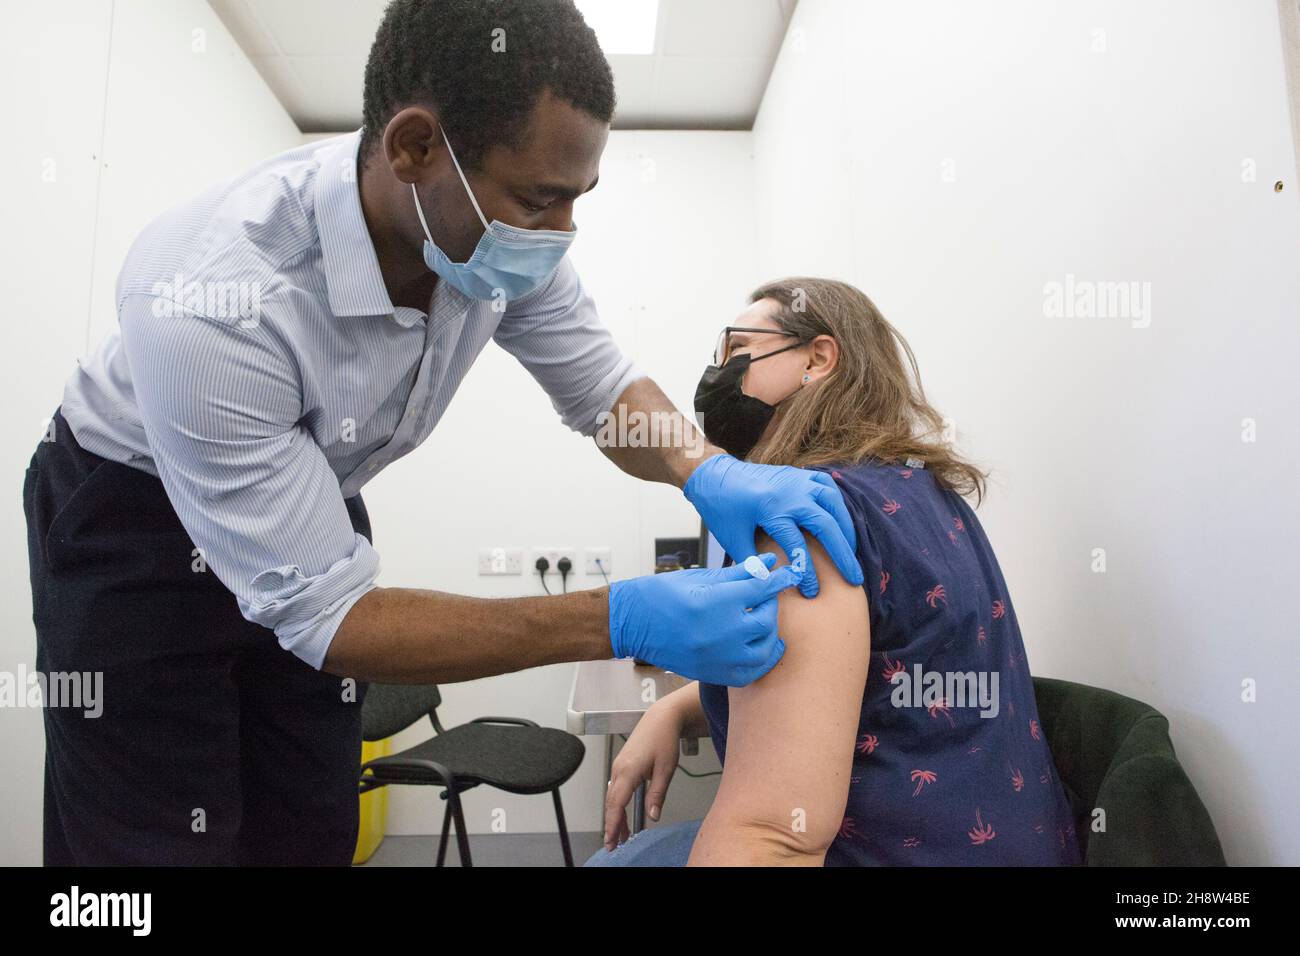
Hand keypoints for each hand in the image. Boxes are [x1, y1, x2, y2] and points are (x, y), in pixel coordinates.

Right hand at [603, 701, 683, 848]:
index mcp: (629, 770)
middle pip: (611, 803)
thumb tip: (652, 817)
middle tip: (613, 845)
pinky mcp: (622, 764)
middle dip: (612, 825)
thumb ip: (657, 794)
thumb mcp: (666, 769)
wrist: (661, 717)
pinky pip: (616, 789)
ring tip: (620, 835)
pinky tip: (623, 814)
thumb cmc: (664, 740)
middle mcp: (619, 769)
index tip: (612, 840)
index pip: (617, 803)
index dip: (614, 824)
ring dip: (615, 816)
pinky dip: (617, 804)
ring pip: (612, 797)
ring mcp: (619, 766)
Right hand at [608, 553, 800, 685]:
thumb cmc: (661, 594)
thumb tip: (767, 563)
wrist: (631, 623)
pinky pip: (749, 674)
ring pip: (764, 649)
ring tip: (762, 623)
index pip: (763, 589)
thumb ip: (738, 572)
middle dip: (770, 606)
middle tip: (763, 598)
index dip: (780, 579)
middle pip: (767, 620)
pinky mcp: (712, 672)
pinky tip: (760, 649)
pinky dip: (760, 662)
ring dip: (769, 634)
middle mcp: (722, 631)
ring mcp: (718, 656)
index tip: (790, 574)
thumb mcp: (701, 576)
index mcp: (718, 601)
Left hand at [684, 454, 863, 597]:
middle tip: (855, 579)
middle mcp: (790, 493)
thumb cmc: (722, 509)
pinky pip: (827, 486)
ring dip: (846, 528)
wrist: (715, 476)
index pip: (797, 545)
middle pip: (826, 524)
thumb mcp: (732, 538)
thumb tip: (770, 586)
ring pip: (833, 503)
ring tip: (852, 552)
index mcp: (771, 509)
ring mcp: (797, 480)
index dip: (806, 572)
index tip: (812, 592)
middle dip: (843, 554)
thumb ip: (752, 562)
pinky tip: (842, 521)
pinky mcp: (799, 474)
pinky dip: (838, 503)